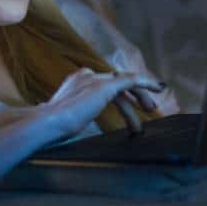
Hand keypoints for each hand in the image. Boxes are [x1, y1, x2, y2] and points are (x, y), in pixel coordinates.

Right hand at [37, 67, 164, 140]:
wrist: (47, 123)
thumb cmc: (50, 128)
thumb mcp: (65, 120)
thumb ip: (72, 117)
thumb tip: (71, 126)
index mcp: (75, 83)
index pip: (102, 85)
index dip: (118, 95)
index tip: (127, 106)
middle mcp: (85, 76)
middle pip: (116, 81)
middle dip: (133, 95)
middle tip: (147, 108)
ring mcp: (95, 79)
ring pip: (125, 82)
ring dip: (140, 95)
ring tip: (152, 109)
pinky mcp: (105, 85)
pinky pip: (131, 80)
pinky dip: (146, 82)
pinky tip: (159, 88)